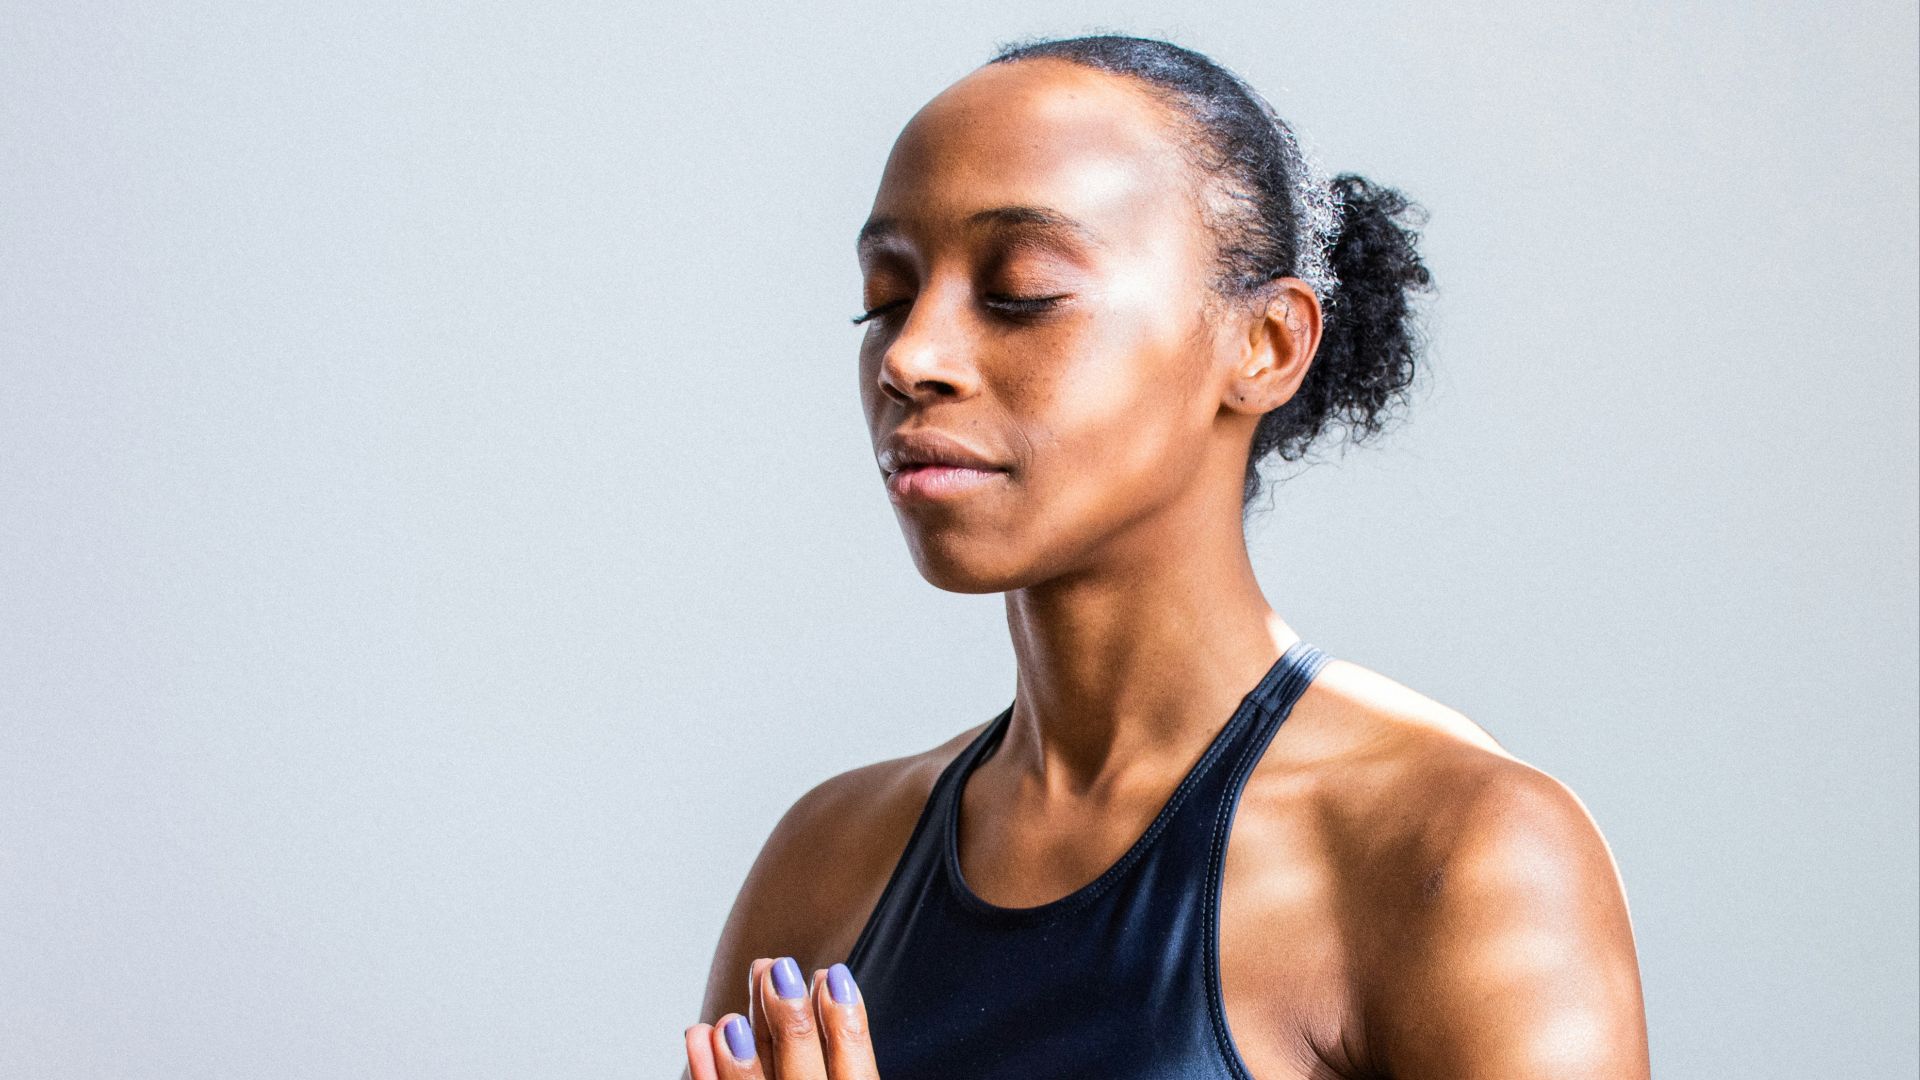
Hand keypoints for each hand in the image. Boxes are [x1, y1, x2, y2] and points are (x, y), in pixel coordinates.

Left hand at [684, 956, 878, 1079]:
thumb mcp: (846, 1072)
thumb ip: (844, 1049)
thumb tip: (831, 978)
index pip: (857, 1075)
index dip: (849, 1028)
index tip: (832, 974)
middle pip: (803, 1078)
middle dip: (791, 1023)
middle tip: (780, 969)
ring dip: (743, 1053)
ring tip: (736, 1006)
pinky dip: (705, 1070)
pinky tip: (701, 1031)